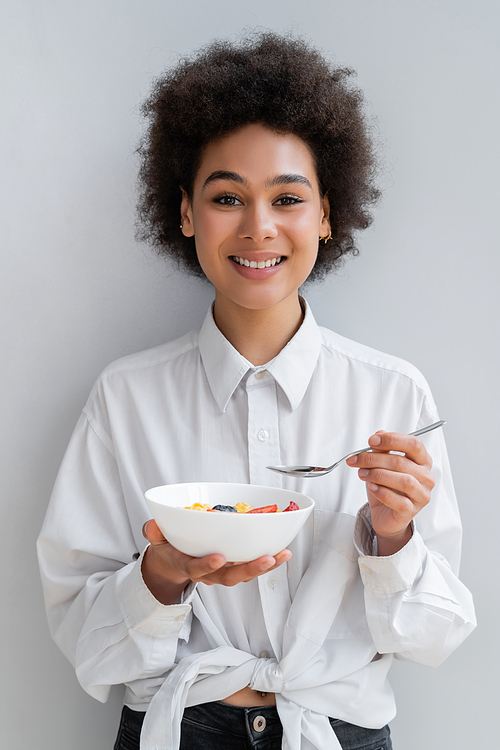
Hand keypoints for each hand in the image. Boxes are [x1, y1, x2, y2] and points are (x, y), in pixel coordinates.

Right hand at [141, 519, 291, 603]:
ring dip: (264, 566)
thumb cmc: (170, 549)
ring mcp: (222, 572)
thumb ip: (154, 532)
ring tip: (281, 555)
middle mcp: (208, 573)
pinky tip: (282, 552)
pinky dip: (269, 561)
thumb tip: (152, 526)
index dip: (206, 565)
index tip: (218, 558)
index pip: (195, 569)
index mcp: (187, 565)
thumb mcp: (157, 540)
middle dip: (248, 569)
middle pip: (228, 576)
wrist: (174, 564)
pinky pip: (252, 567)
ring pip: (244, 574)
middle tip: (265, 559)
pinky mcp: (234, 568)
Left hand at [346, 430, 434, 554]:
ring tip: (362, 473)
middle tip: (356, 459)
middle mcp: (426, 477)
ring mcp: (421, 495)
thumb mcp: (382, 465)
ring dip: (378, 475)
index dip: (392, 440)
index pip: (413, 444)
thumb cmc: (387, 487)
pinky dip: (383, 492)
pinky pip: (399, 501)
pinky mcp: (412, 511)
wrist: (385, 514)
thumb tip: (378, 434)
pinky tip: (372, 487)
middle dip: (374, 459)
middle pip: (401, 462)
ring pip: (404, 481)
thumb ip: (383, 449)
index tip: (371, 440)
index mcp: (422, 461)